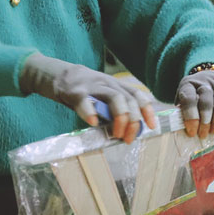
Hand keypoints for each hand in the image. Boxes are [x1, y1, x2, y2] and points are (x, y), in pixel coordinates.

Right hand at [20, 53, 155, 142]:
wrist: (61, 76)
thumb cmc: (86, 93)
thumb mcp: (104, 97)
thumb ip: (115, 112)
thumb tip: (128, 133)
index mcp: (118, 86)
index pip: (138, 95)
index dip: (147, 111)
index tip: (151, 126)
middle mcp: (109, 84)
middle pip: (129, 99)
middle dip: (133, 121)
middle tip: (128, 138)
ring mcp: (94, 87)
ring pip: (115, 98)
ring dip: (120, 118)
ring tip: (116, 133)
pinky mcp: (77, 92)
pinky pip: (86, 102)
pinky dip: (91, 113)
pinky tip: (93, 123)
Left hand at [175, 71, 213, 138]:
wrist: (210, 77)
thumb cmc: (194, 93)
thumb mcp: (183, 99)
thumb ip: (184, 112)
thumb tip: (190, 129)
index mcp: (189, 84)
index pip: (189, 99)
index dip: (190, 117)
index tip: (192, 131)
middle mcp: (205, 81)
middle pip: (206, 102)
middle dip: (205, 122)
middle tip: (203, 134)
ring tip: (212, 131)